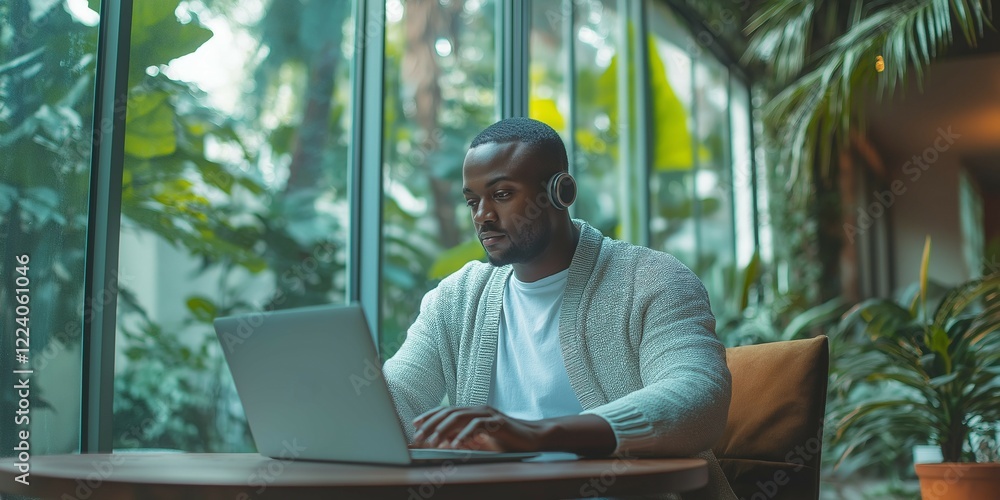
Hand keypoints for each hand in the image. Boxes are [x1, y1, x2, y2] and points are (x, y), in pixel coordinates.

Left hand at [411, 405, 546, 451]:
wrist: (534, 439)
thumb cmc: (507, 441)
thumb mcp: (482, 441)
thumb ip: (465, 439)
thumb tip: (444, 445)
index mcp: (473, 413)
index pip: (447, 411)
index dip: (430, 416)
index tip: (415, 425)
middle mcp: (478, 410)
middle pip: (449, 413)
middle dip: (431, 424)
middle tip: (418, 437)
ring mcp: (488, 414)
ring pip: (460, 417)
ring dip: (444, 430)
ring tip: (432, 442)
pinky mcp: (498, 422)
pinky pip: (477, 426)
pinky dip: (465, 435)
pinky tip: (456, 445)